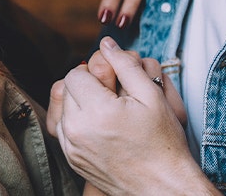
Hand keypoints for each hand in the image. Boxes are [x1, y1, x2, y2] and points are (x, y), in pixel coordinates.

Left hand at [50, 38, 215, 194]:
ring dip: (79, 104)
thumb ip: (125, 65)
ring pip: (63, 109)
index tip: (111, 82)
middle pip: (66, 89)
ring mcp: (72, 148)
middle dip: (85, 87)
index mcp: (97, 111)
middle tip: (111, 96)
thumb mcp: (152, 96)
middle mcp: (78, 130)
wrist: (163, 186)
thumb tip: (106, 43)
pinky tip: (100, 127)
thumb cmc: (163, 142)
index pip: (75, 74)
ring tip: (106, 112)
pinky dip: (77, 124)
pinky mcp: (72, 160)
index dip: (93, 73)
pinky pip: (64, 130)